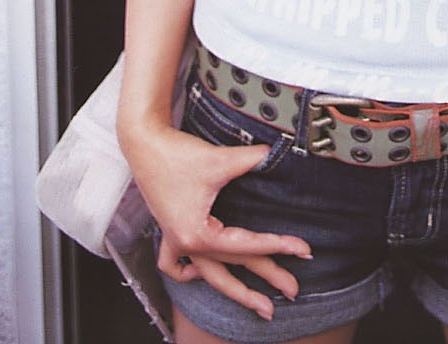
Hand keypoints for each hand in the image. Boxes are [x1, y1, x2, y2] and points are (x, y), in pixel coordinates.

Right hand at [126, 122, 311, 322]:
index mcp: (198, 234)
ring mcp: (177, 240)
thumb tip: (275, 154)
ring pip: (209, 275)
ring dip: (235, 291)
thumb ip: (251, 159)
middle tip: (293, 290)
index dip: (278, 245)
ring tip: (259, 304)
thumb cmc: (177, 154)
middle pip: (232, 267)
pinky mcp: (171, 231)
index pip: (246, 245)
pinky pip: (175, 265)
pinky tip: (200, 275)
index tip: (302, 250)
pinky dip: (188, 273)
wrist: (145, 144)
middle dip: (265, 278)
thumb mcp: (219, 160)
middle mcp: (187, 244)